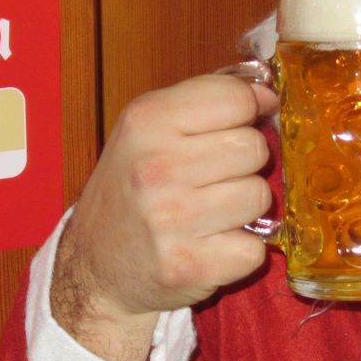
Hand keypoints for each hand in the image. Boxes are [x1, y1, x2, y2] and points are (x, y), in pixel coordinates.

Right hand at [51, 74, 279, 360]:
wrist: (94, 265)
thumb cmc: (130, 190)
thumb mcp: (147, 129)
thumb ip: (206, 101)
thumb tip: (266, 94)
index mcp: (146, 121)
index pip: (237, 99)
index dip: (243, 115)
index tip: (228, 130)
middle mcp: (156, 167)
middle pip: (254, 148)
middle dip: (242, 164)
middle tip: (209, 180)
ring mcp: (173, 220)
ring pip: (260, 197)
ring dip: (243, 208)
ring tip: (208, 213)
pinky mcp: (190, 266)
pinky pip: (254, 249)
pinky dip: (239, 250)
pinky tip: (209, 246)